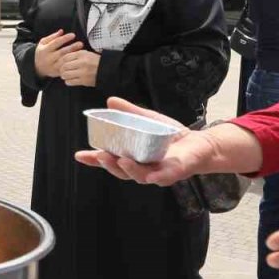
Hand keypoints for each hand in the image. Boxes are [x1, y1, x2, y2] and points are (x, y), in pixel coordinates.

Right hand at [33, 30, 83, 77]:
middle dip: (72, 47)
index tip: (73, 35)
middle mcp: (48, 59)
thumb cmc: (42, 52)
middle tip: (80, 43)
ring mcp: (53, 66)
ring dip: (73, 55)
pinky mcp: (57, 72)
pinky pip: (66, 67)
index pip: (56, 43)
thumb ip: (52, 37)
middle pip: (62, 52)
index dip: (65, 38)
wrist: (37, 67)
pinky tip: (78, 59)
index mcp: (44, 50)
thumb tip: (61, 31)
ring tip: (82, 51)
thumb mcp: (43, 43)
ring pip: (65, 61)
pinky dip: (72, 63)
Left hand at [59, 49, 99, 86]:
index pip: (65, 57)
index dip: (61, 61)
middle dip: (61, 69)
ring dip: (64, 76)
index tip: (60, 64)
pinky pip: (70, 82)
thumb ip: (75, 55)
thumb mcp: (86, 54)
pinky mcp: (84, 81)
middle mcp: (82, 62)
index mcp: (82, 54)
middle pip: (64, 66)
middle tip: (62, 71)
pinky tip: (70, 80)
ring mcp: (83, 72)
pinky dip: (68, 81)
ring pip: (66, 74)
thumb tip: (62, 59)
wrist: (108, 70)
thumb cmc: (95, 62)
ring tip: (65, 76)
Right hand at [74, 98, 208, 184]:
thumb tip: (110, 100)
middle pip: (121, 171)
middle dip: (109, 165)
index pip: (110, 160)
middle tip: (100, 155)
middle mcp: (142, 168)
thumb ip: (129, 112)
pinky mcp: (176, 172)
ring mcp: (158, 172)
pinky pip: (165, 177)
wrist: (200, 143)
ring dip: (129, 170)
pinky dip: (157, 177)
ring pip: (140, 176)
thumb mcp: (147, 120)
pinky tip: (151, 176)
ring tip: (120, 160)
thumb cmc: (170, 135)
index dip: (94, 160)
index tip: (79, 155)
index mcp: (132, 157)